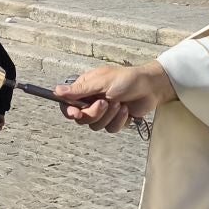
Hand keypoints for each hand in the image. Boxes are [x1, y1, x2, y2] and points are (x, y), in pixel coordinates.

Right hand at [57, 63, 173, 132]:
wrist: (151, 88)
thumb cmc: (127, 79)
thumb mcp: (102, 82)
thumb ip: (80, 90)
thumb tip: (57, 91)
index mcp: (85, 89)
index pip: (67, 104)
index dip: (69, 111)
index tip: (77, 113)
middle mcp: (91, 101)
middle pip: (81, 119)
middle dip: (95, 113)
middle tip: (106, 102)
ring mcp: (103, 112)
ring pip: (95, 126)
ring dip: (109, 116)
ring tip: (120, 103)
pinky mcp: (114, 120)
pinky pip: (109, 129)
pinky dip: (119, 120)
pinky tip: (126, 110)